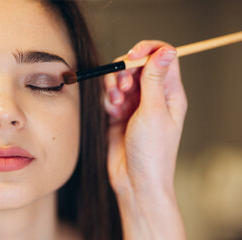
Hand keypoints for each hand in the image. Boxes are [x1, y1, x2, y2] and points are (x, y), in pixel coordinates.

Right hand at [105, 41, 186, 195]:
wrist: (134, 181)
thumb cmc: (152, 152)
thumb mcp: (154, 111)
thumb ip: (154, 79)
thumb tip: (165, 51)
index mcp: (170, 93)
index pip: (162, 57)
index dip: (147, 50)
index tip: (132, 56)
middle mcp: (153, 96)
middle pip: (137, 66)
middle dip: (125, 71)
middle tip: (123, 88)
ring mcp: (135, 106)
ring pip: (120, 80)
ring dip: (113, 87)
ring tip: (116, 104)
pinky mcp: (119, 114)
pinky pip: (109, 96)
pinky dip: (108, 101)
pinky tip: (112, 114)